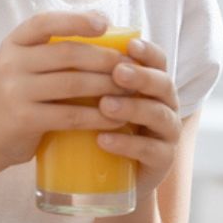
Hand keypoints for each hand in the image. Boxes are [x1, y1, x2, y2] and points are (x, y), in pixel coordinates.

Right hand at [0, 11, 126, 169]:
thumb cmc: (19, 93)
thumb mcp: (26, 63)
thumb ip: (54, 49)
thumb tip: (111, 33)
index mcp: (15, 42)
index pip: (45, 22)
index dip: (77, 20)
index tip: (105, 23)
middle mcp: (12, 62)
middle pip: (68, 53)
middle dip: (106, 58)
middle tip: (132, 65)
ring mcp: (15, 92)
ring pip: (73, 83)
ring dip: (108, 86)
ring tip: (132, 89)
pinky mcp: (24, 120)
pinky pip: (69, 116)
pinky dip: (98, 116)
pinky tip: (117, 118)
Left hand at [93, 36, 181, 199]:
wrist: (108, 181)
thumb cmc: (98, 130)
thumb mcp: (95, 102)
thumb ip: (87, 77)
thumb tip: (55, 41)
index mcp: (153, 86)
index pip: (158, 61)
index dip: (147, 51)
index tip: (129, 45)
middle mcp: (166, 105)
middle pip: (164, 84)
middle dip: (141, 76)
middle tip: (117, 73)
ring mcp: (167, 134)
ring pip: (159, 115)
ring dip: (133, 108)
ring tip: (105, 106)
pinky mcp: (162, 161)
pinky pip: (150, 150)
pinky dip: (127, 144)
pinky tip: (104, 139)